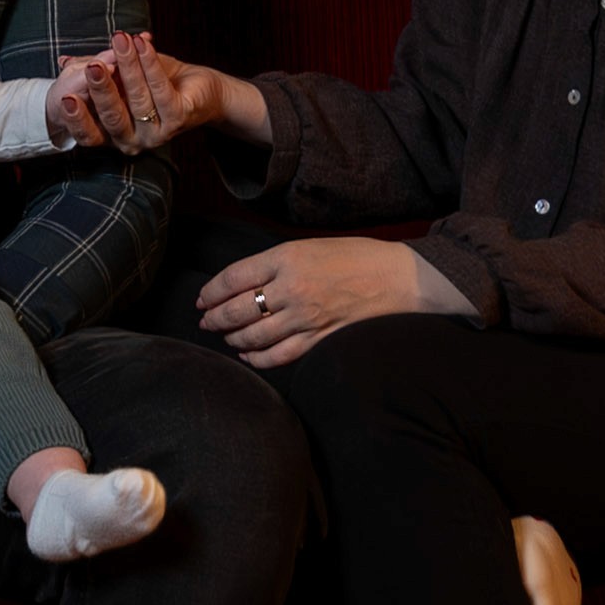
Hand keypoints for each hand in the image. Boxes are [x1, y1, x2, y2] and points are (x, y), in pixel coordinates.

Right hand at [59, 31, 264, 155]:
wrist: (199, 87)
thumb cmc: (156, 81)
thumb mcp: (120, 75)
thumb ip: (94, 69)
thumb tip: (64, 62)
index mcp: (113, 135)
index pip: (89, 134)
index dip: (77, 118)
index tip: (66, 96)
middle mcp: (132, 141)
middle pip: (112, 117)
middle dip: (101, 89)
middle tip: (93, 66)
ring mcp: (157, 134)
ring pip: (137, 99)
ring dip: (129, 66)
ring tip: (121, 40)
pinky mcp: (179, 119)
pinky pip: (161, 90)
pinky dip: (150, 64)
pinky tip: (143, 44)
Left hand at [197, 236, 471, 366]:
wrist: (402, 278)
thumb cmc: (359, 257)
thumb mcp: (312, 246)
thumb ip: (278, 263)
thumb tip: (245, 282)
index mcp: (287, 258)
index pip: (234, 277)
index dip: (212, 291)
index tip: (202, 299)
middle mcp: (291, 289)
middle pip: (238, 310)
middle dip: (215, 318)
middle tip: (205, 321)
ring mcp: (305, 317)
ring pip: (254, 336)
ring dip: (233, 338)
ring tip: (225, 337)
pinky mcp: (319, 339)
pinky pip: (279, 355)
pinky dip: (258, 358)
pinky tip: (248, 356)